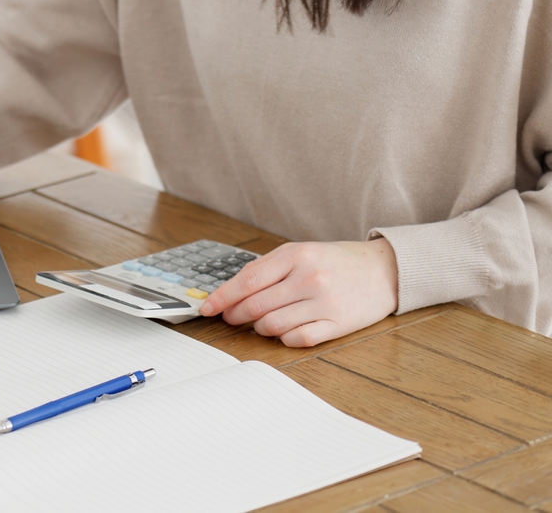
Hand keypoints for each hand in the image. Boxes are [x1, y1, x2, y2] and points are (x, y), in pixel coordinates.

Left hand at [199, 239, 398, 346]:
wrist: (384, 271)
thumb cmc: (335, 261)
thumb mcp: (300, 252)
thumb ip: (266, 268)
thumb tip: (230, 292)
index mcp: (297, 255)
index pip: (247, 280)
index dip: (222, 297)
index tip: (207, 308)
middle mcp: (309, 278)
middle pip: (255, 306)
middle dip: (235, 315)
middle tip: (230, 318)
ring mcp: (324, 303)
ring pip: (272, 325)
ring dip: (259, 328)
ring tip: (262, 322)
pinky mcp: (338, 325)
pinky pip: (296, 339)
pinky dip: (283, 338)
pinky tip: (285, 330)